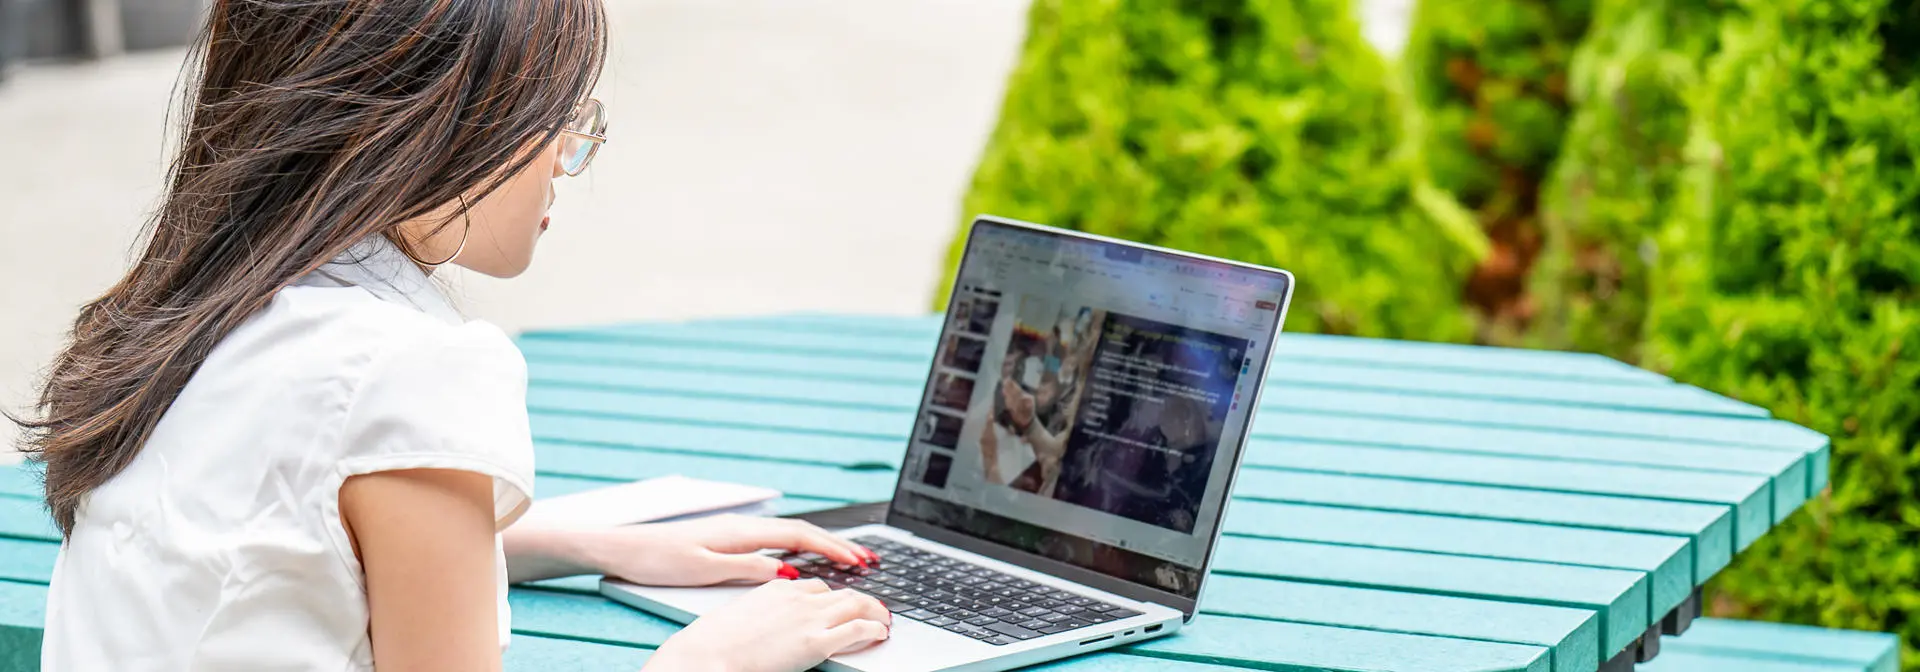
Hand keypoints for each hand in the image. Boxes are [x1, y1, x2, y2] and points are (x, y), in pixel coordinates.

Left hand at [586, 514, 877, 586]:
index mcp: (740, 532)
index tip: (860, 560)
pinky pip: (774, 541)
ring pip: (789, 535)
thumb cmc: (656, 558)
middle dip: (837, 544)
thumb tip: (785, 570)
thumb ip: (745, 568)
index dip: (833, 548)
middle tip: (867, 559)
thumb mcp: (702, 569)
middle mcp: (742, 527)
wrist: (621, 545)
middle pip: (801, 532)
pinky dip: (799, 547)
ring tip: (846, 558)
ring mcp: (735, 532)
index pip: (800, 536)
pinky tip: (803, 558)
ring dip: (821, 545)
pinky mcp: (726, 540)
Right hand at [645, 579, 889, 671]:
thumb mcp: (743, 614)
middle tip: (876, 610)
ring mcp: (809, 618)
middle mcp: (799, 597)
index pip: (819, 586)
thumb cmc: (715, 640)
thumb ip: (764, 613)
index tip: (845, 602)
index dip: (836, 596)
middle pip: (843, 593)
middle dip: (863, 601)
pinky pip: (857, 629)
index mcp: (779, 589)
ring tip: (884, 621)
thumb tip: (771, 623)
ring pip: (857, 605)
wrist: (707, 653)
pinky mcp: (816, 642)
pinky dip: (874, 628)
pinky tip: (880, 633)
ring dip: (876, 612)